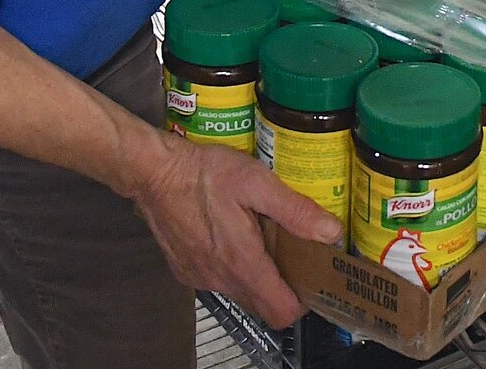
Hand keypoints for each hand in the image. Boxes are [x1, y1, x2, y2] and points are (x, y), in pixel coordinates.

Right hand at [123, 127, 342, 326]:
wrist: (154, 173)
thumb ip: (295, 210)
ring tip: (264, 237)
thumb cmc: (205, 174)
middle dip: (283, 286)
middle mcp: (220, 279)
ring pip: (241, 293)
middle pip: (263, 305)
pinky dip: (232, 267)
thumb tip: (331, 232)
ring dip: (257, 274)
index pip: (281, 312)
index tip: (312, 275)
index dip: (302, 300)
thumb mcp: (257, 182)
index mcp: (242, 263)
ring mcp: (200, 278)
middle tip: (294, 252)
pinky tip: (233, 234)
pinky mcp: (185, 271)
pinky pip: (219, 280)